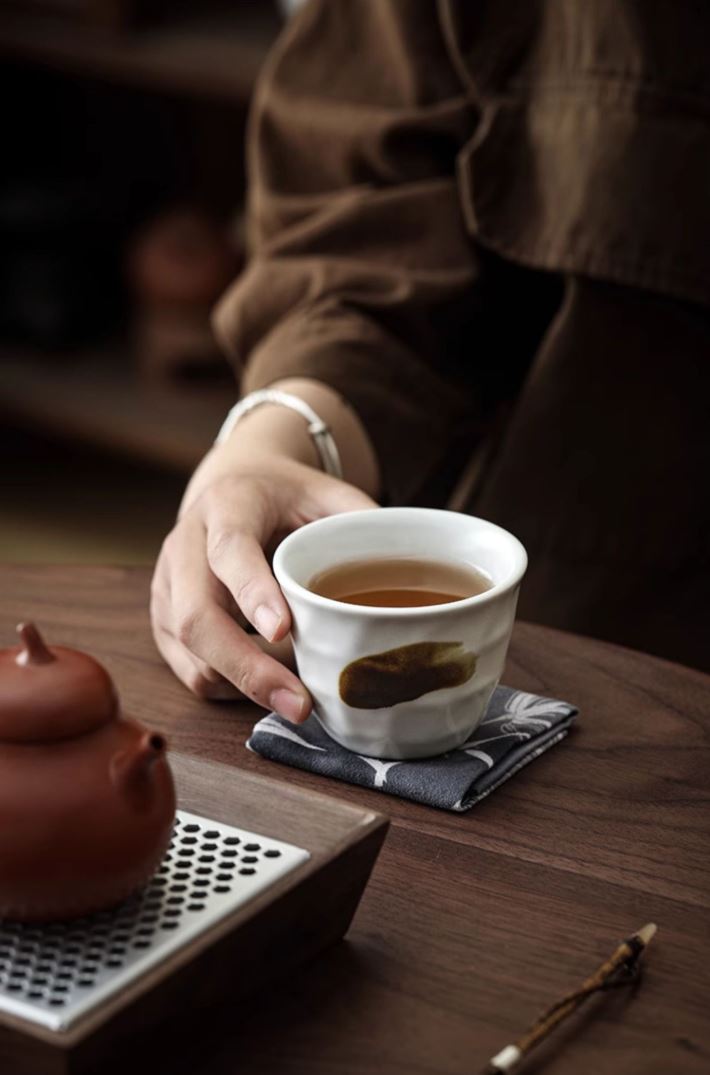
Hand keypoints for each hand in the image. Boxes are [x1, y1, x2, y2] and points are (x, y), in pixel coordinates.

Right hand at [150, 448, 375, 720]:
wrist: (231, 487)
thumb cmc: (286, 497)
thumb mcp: (327, 492)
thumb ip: (361, 522)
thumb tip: (411, 564)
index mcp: (227, 506)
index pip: (231, 550)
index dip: (254, 593)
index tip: (285, 631)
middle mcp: (185, 545)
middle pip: (197, 616)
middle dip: (246, 668)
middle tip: (300, 704)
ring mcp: (167, 586)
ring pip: (190, 653)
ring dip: (243, 686)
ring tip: (298, 699)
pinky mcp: (163, 620)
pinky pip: (189, 670)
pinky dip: (230, 688)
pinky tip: (269, 684)